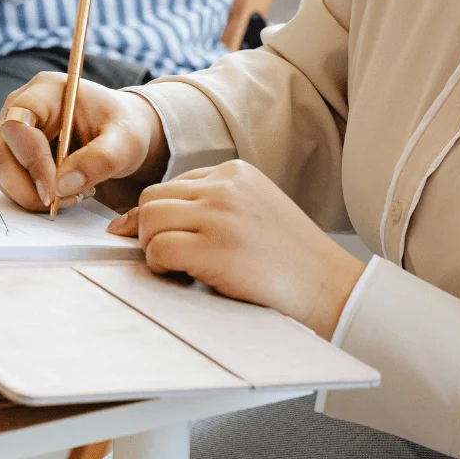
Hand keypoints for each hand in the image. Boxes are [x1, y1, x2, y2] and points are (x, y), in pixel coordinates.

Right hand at [0, 73, 169, 211]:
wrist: (120, 134)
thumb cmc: (123, 129)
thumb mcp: (126, 141)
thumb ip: (99, 159)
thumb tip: (62, 186)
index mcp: (46, 91)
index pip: (19, 124)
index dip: (33, 161)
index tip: (56, 191)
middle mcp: (20, 107)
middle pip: (1, 153)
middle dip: (28, 188)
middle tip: (63, 202)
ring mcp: (12, 131)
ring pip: (0, 172)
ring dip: (30, 195)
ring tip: (72, 195)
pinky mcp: (12, 153)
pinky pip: (7, 181)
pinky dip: (30, 196)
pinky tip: (61, 193)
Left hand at [108, 160, 365, 338]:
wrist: (329, 286)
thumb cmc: (288, 258)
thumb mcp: (251, 212)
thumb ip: (207, 206)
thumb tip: (130, 221)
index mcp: (235, 172)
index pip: (173, 185)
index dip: (165, 217)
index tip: (172, 240)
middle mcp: (225, 186)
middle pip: (153, 197)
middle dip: (150, 229)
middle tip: (171, 256)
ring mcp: (220, 215)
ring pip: (149, 219)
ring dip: (152, 246)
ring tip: (178, 266)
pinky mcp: (215, 249)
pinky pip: (159, 249)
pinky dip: (160, 266)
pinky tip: (183, 276)